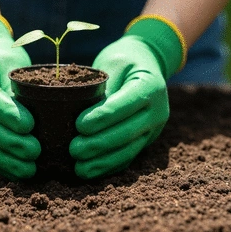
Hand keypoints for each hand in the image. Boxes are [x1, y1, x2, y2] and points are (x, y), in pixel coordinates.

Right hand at [0, 14, 40, 179]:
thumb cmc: (1, 58)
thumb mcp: (10, 62)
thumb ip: (16, 86)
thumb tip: (32, 119)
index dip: (7, 114)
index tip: (30, 125)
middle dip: (10, 142)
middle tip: (36, 150)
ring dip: (6, 160)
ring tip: (30, 168)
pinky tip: (18, 173)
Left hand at [70, 16, 184, 178]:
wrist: (147, 63)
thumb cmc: (124, 60)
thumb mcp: (112, 63)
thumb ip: (100, 86)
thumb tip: (76, 113)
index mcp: (150, 86)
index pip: (125, 105)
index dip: (102, 117)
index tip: (79, 125)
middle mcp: (157, 111)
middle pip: (127, 133)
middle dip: (98, 144)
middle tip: (73, 149)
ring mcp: (154, 129)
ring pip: (128, 150)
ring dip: (102, 162)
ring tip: (79, 168)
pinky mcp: (146, 140)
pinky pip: (128, 157)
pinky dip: (109, 166)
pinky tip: (90, 171)